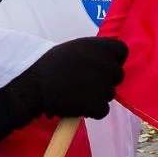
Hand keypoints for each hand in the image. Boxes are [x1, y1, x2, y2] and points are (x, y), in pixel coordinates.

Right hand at [5, 36, 127, 124]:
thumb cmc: (51, 65)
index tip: (103, 65)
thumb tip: (107, 60)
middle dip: (105, 80)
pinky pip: (103, 110)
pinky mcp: (98, 104)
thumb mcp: (74, 49)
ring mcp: (104, 85)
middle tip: (85, 82)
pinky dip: (92, 110)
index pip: (122, 51)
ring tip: (76, 93)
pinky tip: (77, 104)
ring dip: (97, 95)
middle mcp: (106, 63)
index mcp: (100, 46)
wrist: (35, 85)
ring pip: (109, 94)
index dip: (114, 59)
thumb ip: (94, 53)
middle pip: (118, 75)